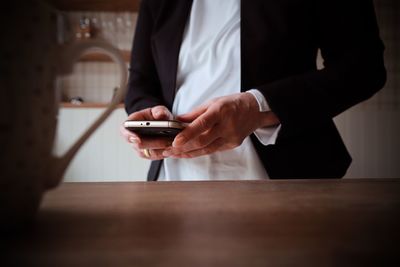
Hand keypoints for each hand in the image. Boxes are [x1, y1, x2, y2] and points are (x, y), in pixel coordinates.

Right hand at [120, 105, 173, 159]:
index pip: (124, 130)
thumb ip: (159, 111)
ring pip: (148, 152)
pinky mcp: (148, 155)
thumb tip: (159, 114)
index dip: (129, 136)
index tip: (137, 139)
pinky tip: (171, 147)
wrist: (161, 125)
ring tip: (171, 143)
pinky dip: (164, 152)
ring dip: (161, 148)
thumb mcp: (159, 110)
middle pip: (139, 145)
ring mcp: (140, 148)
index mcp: (131, 124)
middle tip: (166, 140)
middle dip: (153, 143)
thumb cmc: (156, 117)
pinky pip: (156, 156)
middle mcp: (133, 138)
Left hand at [163, 93, 279, 157]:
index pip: (202, 125)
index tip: (175, 141)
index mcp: (221, 111)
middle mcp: (227, 126)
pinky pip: (212, 151)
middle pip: (202, 141)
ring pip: (206, 149)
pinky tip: (186, 153)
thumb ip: (195, 113)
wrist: (255, 110)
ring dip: (187, 153)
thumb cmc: (232, 104)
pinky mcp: (232, 145)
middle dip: (182, 148)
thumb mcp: (213, 102)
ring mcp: (231, 137)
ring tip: (173, 154)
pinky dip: (197, 152)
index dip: (188, 134)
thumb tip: (177, 121)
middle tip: (167, 150)